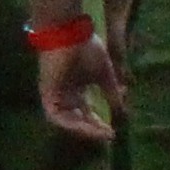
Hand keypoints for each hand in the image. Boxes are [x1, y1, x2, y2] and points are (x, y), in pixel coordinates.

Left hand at [36, 31, 128, 145]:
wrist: (69, 32)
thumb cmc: (86, 48)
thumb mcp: (104, 74)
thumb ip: (111, 93)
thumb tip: (122, 112)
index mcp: (76, 89)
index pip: (87, 113)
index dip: (99, 124)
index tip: (114, 132)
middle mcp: (65, 94)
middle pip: (77, 119)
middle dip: (93, 130)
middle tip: (108, 136)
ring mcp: (54, 94)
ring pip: (66, 121)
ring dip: (83, 130)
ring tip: (100, 134)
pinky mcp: (47, 93)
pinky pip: (56, 116)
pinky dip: (71, 124)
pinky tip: (86, 127)